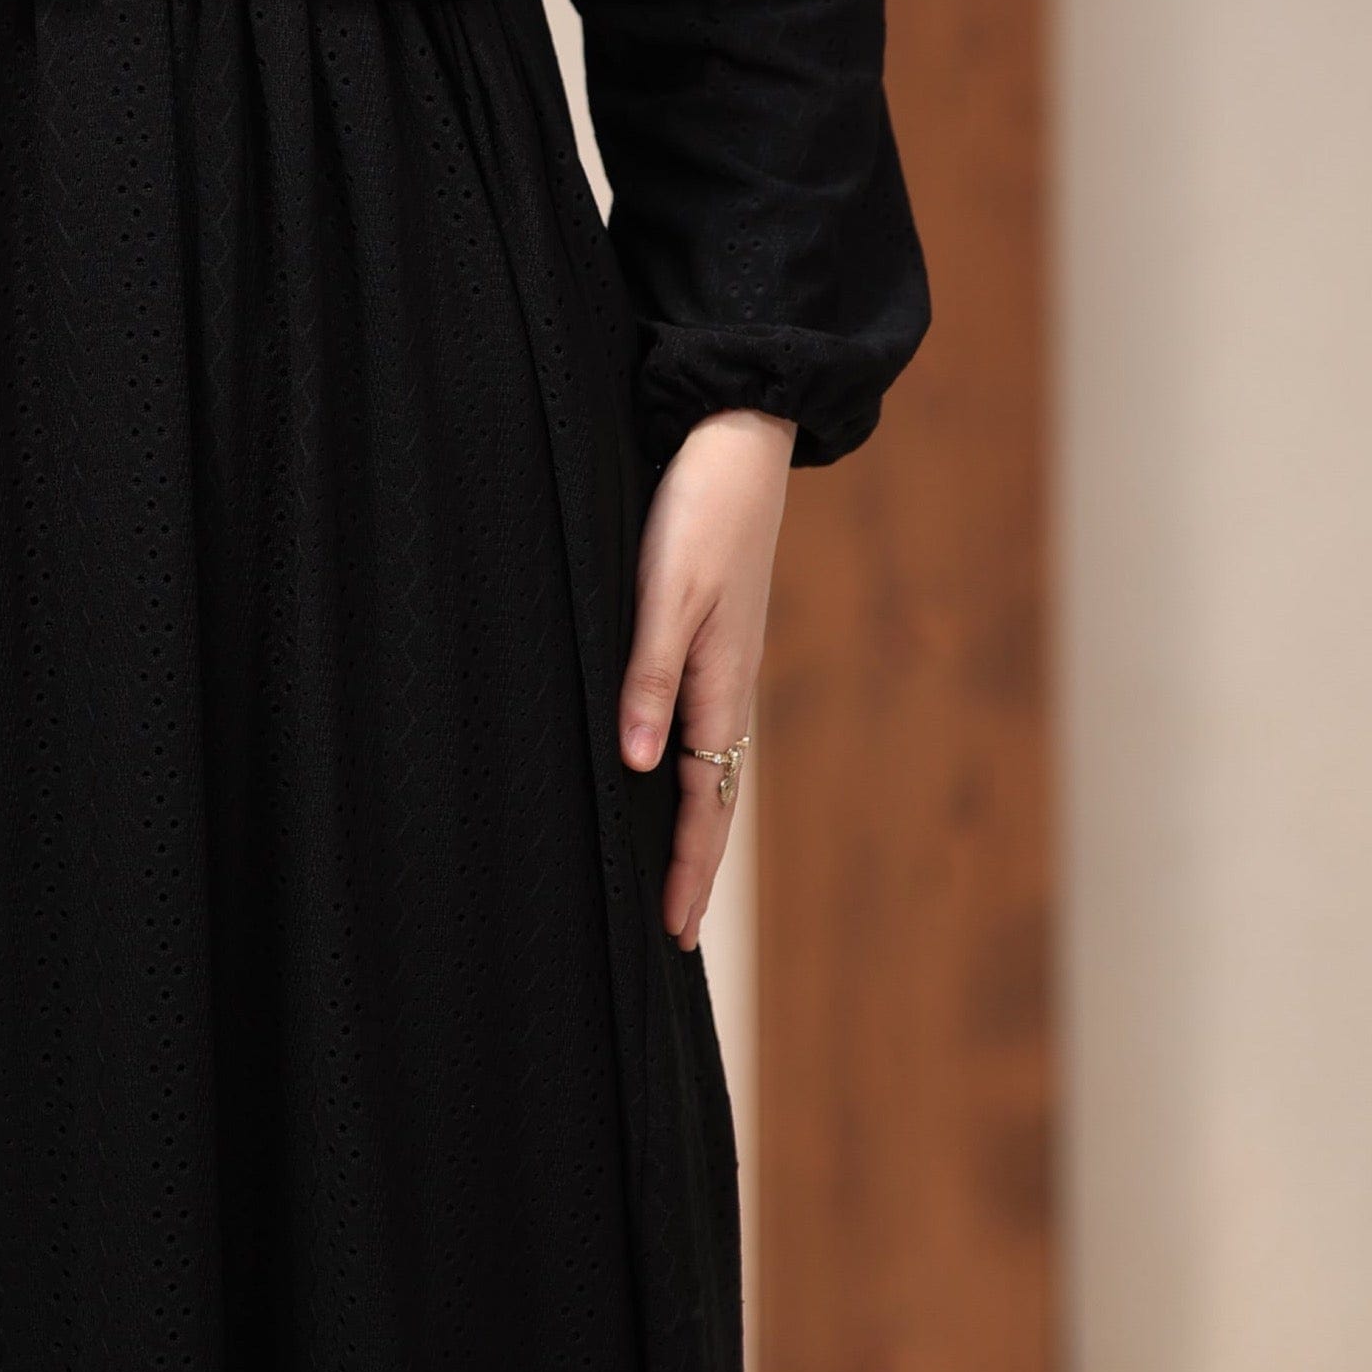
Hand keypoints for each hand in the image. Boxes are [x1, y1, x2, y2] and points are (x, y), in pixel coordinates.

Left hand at [617, 406, 793, 951]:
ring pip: (712, 763)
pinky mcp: (715, 632)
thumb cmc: (698, 508)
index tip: (672, 935)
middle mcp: (729, 681)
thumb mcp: (666, 590)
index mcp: (720, 682)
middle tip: (676, 935)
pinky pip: (705, 724)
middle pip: (714, 796)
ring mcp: (726, 659)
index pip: (703, 802)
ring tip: (676, 877)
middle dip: (696, 867)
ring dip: (695, 825)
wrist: (736, 436)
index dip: (688, 869)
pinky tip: (671, 773)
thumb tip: (634, 764)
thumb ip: (649, 675)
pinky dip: (692, 771)